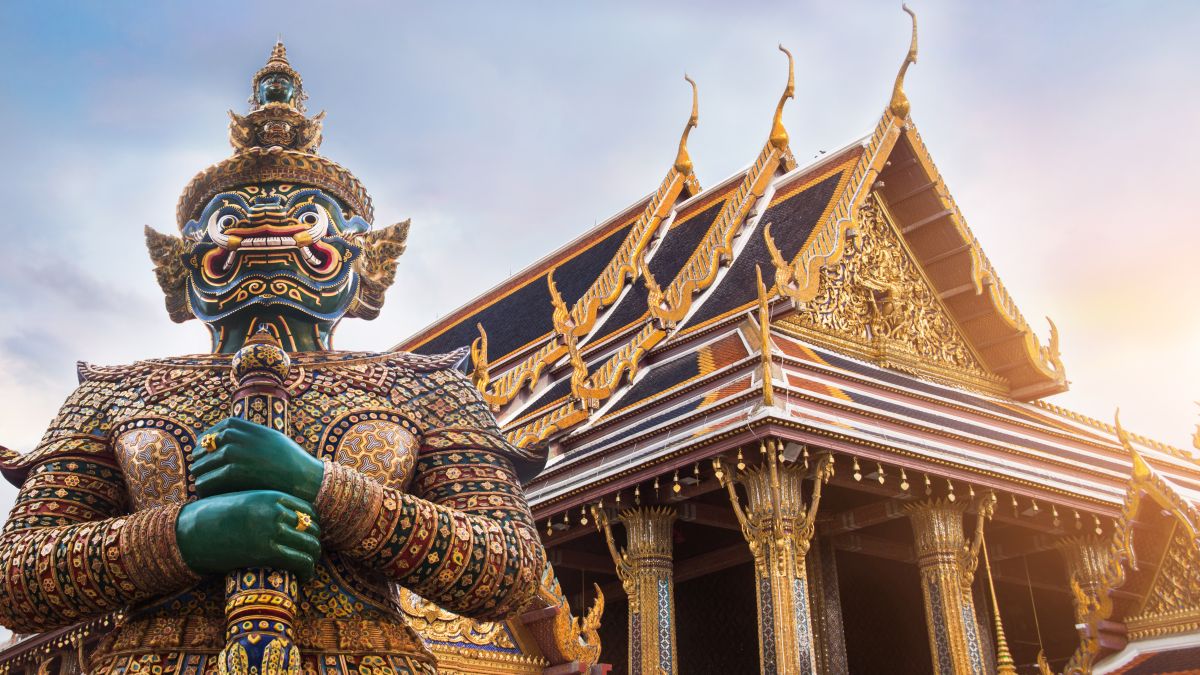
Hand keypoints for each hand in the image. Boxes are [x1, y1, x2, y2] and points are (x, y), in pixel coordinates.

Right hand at [175, 490, 321, 579]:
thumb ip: (265, 507)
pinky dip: (307, 572)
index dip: (311, 527)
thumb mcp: (244, 502)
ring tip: (306, 571)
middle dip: (313, 544)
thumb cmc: (214, 518)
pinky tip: (303, 579)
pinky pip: (301, 562)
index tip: (307, 539)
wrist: (190, 532)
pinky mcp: (267, 552)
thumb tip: (286, 520)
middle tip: (309, 558)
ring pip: (310, 546)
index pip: (309, 511)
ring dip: (312, 561)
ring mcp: (272, 530)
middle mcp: (276, 511)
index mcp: (272, 496)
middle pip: (312, 528)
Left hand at [192, 417, 323, 501]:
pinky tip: (204, 490)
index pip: (222, 427)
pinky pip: (210, 478)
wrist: (306, 478)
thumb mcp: (276, 440)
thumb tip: (240, 438)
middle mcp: (243, 438)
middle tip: (198, 465)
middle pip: (210, 444)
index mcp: (253, 428)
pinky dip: (204, 484)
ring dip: (200, 471)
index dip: (210, 436)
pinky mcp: (236, 472)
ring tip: (199, 479)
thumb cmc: (294, 462)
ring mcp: (238, 453)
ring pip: (206, 461)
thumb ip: (256, 436)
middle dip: (201, 455)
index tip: (205, 447)